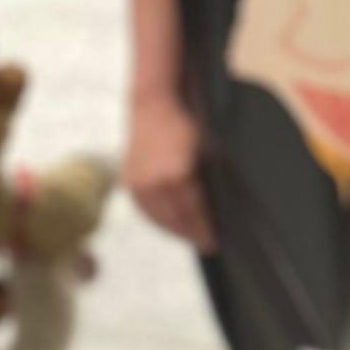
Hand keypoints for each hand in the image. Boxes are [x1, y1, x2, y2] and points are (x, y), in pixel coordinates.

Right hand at [123, 88, 213, 250]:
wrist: (153, 105)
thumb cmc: (187, 124)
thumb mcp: (208, 151)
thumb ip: (209, 182)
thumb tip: (220, 209)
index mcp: (177, 177)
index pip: (194, 215)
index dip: (205, 231)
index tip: (216, 242)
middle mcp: (155, 184)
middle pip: (176, 221)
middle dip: (193, 234)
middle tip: (207, 243)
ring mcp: (139, 184)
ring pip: (159, 218)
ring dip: (175, 229)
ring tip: (190, 235)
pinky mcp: (129, 183)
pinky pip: (146, 209)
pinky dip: (160, 218)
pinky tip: (171, 221)